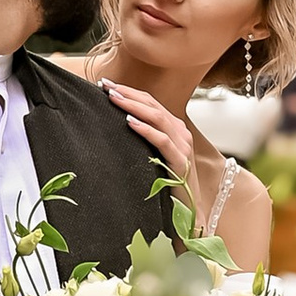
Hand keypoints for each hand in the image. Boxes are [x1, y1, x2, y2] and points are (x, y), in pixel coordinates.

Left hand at [103, 80, 202, 196]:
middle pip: (152, 105)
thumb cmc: (168, 184)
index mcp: (175, 129)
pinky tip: (130, 122)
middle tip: (105, 86)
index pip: (151, 103)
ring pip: (157, 118)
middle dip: (128, 93)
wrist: (189, 210)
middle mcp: (181, 133)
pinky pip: (162, 140)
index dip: (129, 92)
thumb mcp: (154, 156)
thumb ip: (144, 140)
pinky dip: (146, 129)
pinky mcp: (180, 161)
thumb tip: (119, 125)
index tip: (107, 85)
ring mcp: (183, 146)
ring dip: (133, 106)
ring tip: (114, 98)